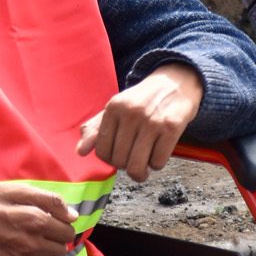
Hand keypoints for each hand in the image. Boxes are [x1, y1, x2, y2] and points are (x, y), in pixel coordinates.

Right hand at [0, 180, 75, 255]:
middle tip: (42, 236)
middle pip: (61, 250)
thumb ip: (50, 200)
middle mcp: (33, 245)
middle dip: (56, 242)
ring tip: (40, 253)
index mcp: (37, 221)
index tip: (53, 224)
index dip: (62, 226)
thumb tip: (74, 216)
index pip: (67, 231)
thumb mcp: (19, 190)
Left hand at [77, 64, 203, 183]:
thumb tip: (80, 152)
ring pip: (137, 166)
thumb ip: (96, 129)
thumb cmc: (142, 101)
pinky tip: (159, 150)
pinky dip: (158, 163)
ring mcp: (151, 120)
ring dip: (141, 171)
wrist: (175, 83)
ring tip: (145, 162)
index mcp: (113, 107)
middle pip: (120, 161)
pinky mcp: (171, 128)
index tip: (119, 154)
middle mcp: (131, 113)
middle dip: (127, 165)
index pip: (102, 150)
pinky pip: (158, 162)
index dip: (111, 159)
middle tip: (135, 156)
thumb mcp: (117, 108)